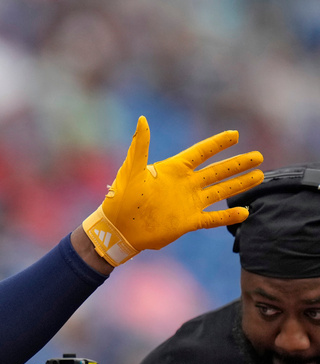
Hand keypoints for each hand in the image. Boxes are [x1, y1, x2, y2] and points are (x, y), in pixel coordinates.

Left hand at [82, 116, 263, 265]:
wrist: (117, 229)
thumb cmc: (120, 198)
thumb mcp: (131, 170)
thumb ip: (140, 146)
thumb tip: (142, 119)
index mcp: (173, 170)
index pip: (200, 153)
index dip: (217, 144)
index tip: (235, 134)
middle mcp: (184, 185)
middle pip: (217, 171)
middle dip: (237, 163)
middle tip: (258, 156)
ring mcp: (188, 203)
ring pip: (220, 191)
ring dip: (239, 184)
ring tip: (259, 176)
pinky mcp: (188, 222)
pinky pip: (213, 218)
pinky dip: (228, 216)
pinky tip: (245, 212)